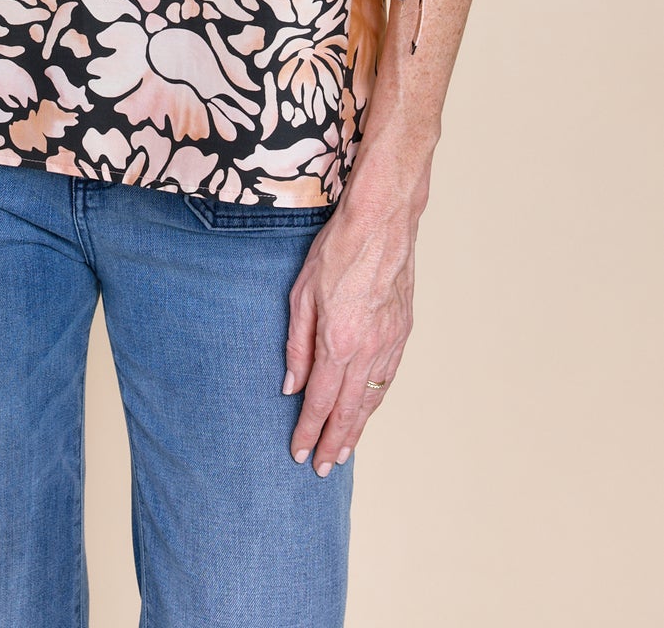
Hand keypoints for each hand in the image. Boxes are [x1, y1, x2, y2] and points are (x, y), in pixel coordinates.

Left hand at [282, 199, 416, 473]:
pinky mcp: (403, 332)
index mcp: (338, 343)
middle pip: (349, 411)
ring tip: (344, 450)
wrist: (381, 224)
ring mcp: (390, 343)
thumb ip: (297, 345)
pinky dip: (376, 400)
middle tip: (324, 469)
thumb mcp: (301, 295)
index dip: (309, 432)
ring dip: (357, 428)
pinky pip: (388, 377)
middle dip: (335, 443)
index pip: (320, 402)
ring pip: (372, 398)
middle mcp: (368, 351)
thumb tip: (292, 386)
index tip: (300, 454)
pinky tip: (367, 409)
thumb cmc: (336, 251)